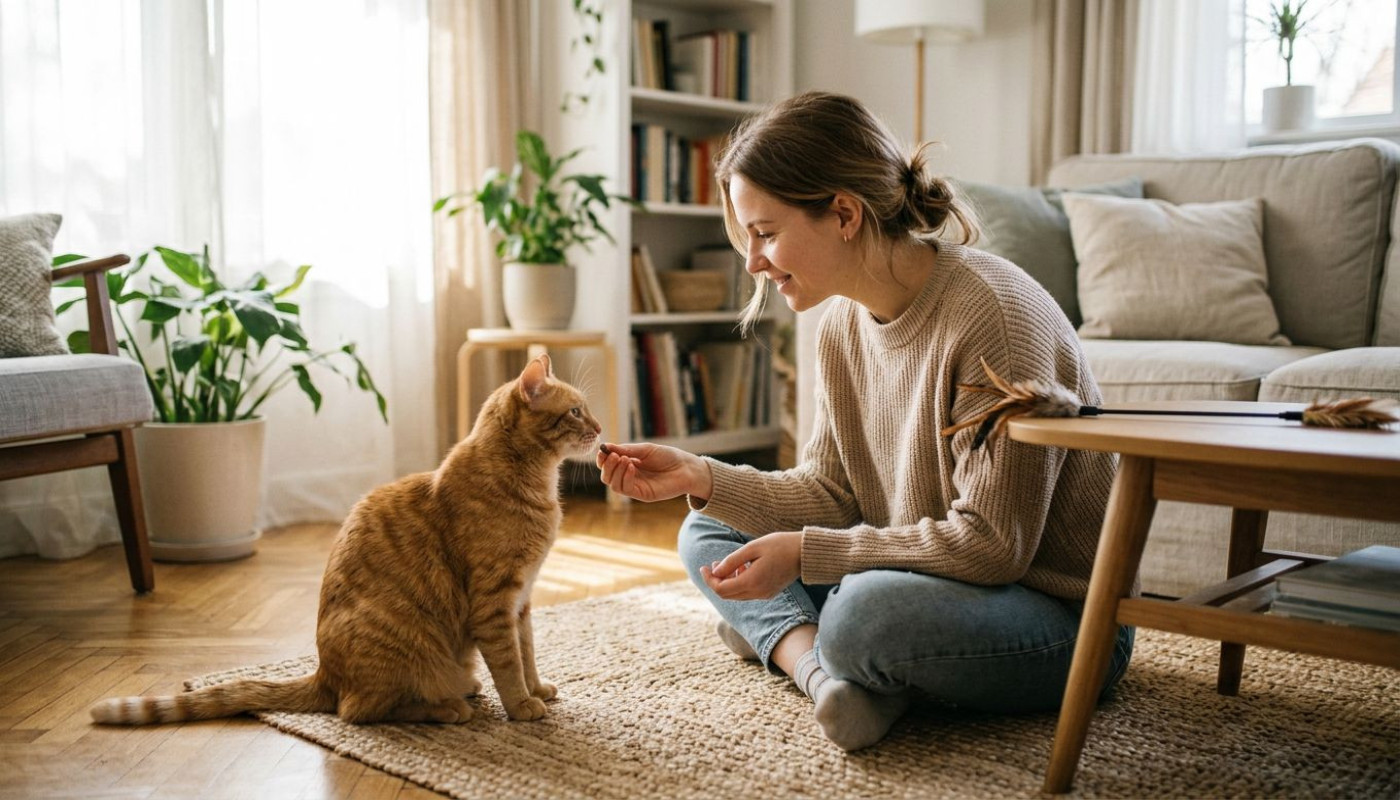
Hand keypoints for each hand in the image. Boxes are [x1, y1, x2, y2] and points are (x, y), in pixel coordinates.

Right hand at [596, 442, 710, 501]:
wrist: (686, 467)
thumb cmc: (668, 456)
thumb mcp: (645, 449)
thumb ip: (626, 450)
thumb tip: (605, 447)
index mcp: (628, 464)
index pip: (608, 465)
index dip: (602, 459)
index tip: (603, 451)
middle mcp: (629, 476)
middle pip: (607, 476)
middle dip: (607, 466)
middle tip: (614, 455)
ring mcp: (635, 486)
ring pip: (613, 484)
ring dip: (614, 471)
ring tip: (624, 459)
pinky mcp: (642, 495)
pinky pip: (625, 489)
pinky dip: (625, 477)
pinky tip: (631, 466)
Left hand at [700, 531, 802, 600]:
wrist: (805, 553)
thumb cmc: (780, 545)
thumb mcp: (753, 547)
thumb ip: (732, 560)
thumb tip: (715, 571)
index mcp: (752, 582)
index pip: (721, 589)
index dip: (709, 579)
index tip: (704, 566)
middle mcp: (757, 593)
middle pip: (727, 595)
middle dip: (717, 580)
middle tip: (714, 564)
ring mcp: (764, 595)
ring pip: (737, 595)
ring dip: (728, 582)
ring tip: (728, 563)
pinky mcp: (770, 593)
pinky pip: (748, 593)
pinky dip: (739, 583)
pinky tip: (743, 568)